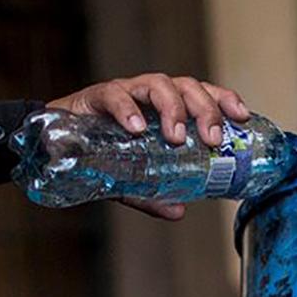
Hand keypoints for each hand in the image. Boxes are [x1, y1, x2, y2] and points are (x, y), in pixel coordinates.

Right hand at [47, 73, 250, 219]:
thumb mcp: (133, 181)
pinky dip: (127, 110)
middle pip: (186, 86)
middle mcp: (149, 95)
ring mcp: (125, 92)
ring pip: (157, 84)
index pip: (202, 93)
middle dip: (204, 109)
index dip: (224, 99)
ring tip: (176, 137)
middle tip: (211, 138)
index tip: (242, 116)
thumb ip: (155, 195)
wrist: (54, 148)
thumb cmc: (101, 155)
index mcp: (166, 108)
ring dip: (172, 108)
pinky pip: (114, 95)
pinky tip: (135, 129)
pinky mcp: (95, 97)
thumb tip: (179, 212)